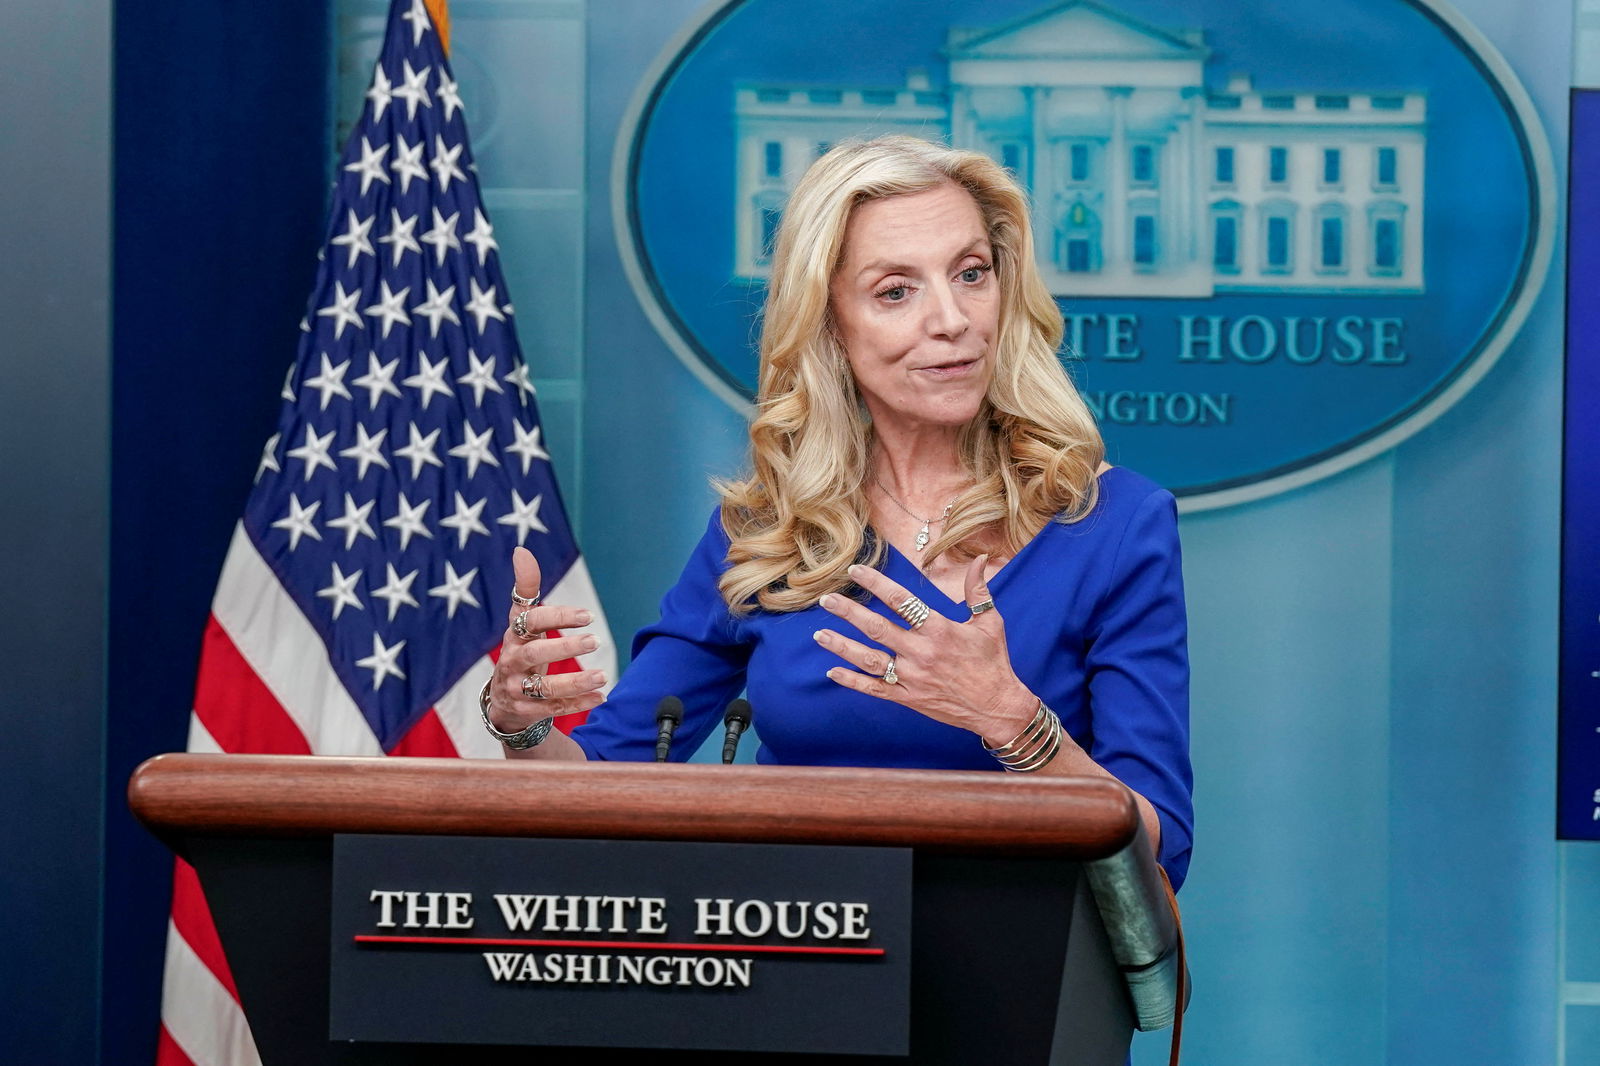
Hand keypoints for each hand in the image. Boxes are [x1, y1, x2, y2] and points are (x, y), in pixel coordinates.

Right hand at [486, 546, 606, 732]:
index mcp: (513, 636)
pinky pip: (553, 709)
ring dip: (575, 682)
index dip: (558, 617)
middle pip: (535, 655)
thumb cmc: (522, 650)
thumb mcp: (522, 622)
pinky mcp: (526, 712)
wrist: (503, 700)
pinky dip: (578, 704)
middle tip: (595, 641)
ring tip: (603, 676)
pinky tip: (601, 696)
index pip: (530, 622)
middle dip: (565, 648)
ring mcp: (516, 689)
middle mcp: (512, 662)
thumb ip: (526, 588)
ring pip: (544, 688)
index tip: (588, 615)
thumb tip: (521, 551)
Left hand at [813, 557, 1037, 744]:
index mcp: (939, 629)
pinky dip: (852, 681)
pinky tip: (832, 671)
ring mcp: (912, 677)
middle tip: (826, 599)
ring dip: (842, 646)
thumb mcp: (989, 622)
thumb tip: (981, 559)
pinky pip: (874, 688)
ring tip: (819, 634)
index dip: (876, 583)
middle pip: (877, 628)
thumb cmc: (993, 662)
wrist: (997, 707)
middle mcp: (921, 652)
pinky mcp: (908, 698)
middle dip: (849, 612)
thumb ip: (977, 590)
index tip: (855, 571)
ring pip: (869, 659)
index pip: (901, 601)